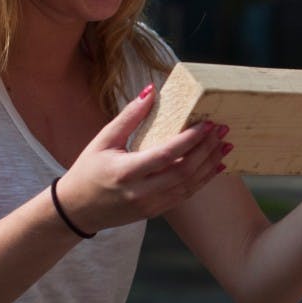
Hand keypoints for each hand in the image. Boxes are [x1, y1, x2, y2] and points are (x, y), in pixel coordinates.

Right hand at [52, 84, 231, 232]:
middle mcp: (140, 192)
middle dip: (207, 150)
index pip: (167, 155)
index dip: (190, 140)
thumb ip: (129, 116)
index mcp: (126, 171)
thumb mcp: (103, 139)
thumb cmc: (87, 170)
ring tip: (225, 145)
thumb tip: (151, 90)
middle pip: (184, 171)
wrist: (77, 210)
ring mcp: (150, 205)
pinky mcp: (155, 212)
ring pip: (189, 186)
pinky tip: (215, 165)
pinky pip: (185, 196)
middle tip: (222, 131)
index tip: (208, 124)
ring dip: (210, 164)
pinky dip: (202, 180)